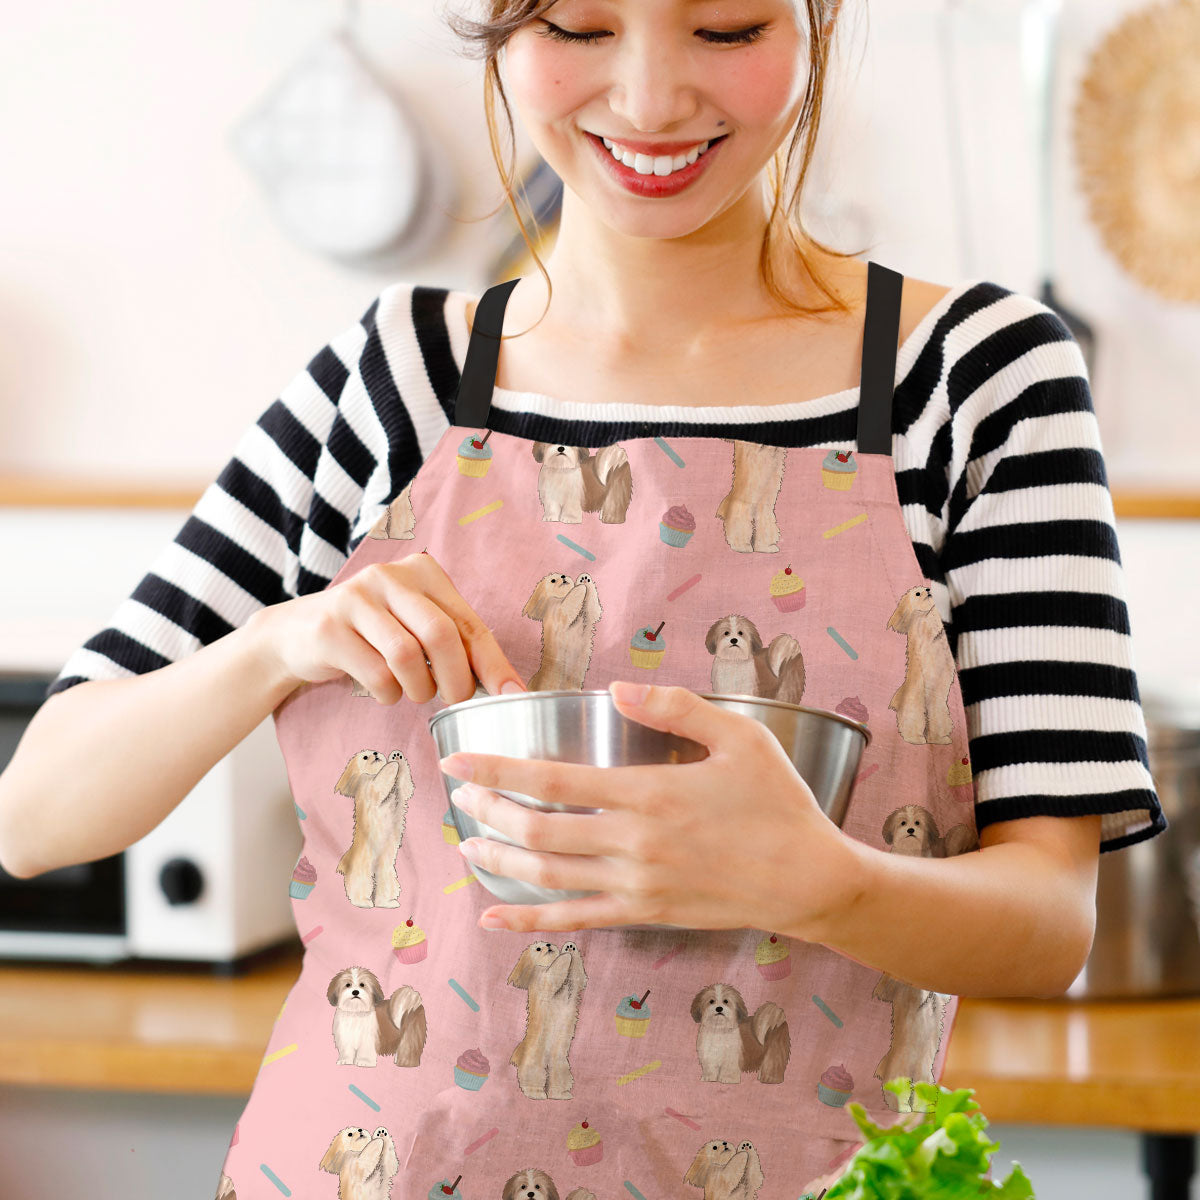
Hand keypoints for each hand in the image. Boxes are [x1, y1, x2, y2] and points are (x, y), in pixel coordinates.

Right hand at [246, 552, 527, 704]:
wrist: (297, 634)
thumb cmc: (372, 635)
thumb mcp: (414, 625)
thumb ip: (455, 642)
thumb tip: (507, 686)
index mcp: (422, 572)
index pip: (468, 622)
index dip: (493, 663)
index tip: (512, 694)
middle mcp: (389, 576)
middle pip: (441, 635)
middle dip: (457, 680)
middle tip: (455, 701)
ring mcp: (355, 598)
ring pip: (407, 656)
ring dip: (419, 689)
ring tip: (415, 694)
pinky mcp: (329, 628)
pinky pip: (376, 674)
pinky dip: (388, 694)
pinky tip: (385, 691)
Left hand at [439, 680, 850, 932]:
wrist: (810, 880)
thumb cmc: (778, 802)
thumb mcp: (740, 736)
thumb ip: (676, 707)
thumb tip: (617, 688)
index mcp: (650, 794)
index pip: (553, 780)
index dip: (497, 770)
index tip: (456, 760)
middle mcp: (634, 843)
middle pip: (538, 830)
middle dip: (488, 811)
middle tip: (457, 796)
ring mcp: (635, 886)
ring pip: (547, 876)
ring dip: (499, 860)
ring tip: (466, 844)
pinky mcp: (644, 914)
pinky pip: (574, 921)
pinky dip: (529, 922)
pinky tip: (494, 919)